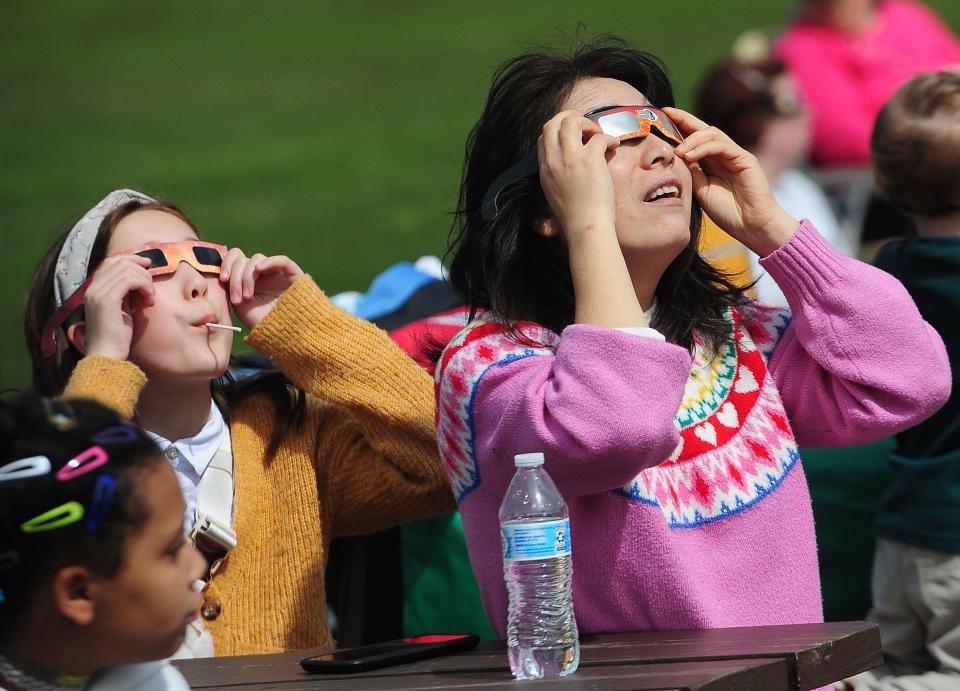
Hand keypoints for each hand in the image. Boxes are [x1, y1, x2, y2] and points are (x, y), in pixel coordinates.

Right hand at [82, 254, 155, 359]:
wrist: (107, 356)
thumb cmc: (118, 336)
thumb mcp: (122, 308)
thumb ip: (126, 292)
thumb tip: (142, 275)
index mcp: (93, 289)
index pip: (111, 261)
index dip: (132, 259)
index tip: (149, 265)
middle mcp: (92, 288)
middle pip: (120, 262)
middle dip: (142, 271)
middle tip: (151, 290)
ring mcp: (97, 293)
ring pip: (127, 269)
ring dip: (146, 281)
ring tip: (150, 298)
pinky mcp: (106, 300)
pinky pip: (130, 280)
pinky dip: (145, 286)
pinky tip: (149, 301)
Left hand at [220, 249, 303, 327]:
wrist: (283, 335)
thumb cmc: (261, 323)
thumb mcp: (240, 305)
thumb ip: (231, 287)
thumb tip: (217, 271)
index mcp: (247, 277)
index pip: (234, 258)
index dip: (226, 264)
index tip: (222, 279)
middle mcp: (261, 272)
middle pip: (242, 259)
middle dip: (236, 278)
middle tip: (236, 298)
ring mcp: (276, 272)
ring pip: (257, 259)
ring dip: (248, 276)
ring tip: (247, 297)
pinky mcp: (292, 275)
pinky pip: (282, 260)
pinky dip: (270, 261)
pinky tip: (259, 269)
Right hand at [538, 110, 620, 239]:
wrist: (585, 228)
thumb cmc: (574, 217)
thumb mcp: (555, 193)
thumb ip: (558, 173)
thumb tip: (573, 160)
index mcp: (545, 169)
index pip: (543, 137)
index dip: (557, 130)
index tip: (572, 134)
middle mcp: (554, 160)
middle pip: (553, 123)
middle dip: (569, 117)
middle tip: (584, 123)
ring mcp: (571, 158)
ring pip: (571, 122)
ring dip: (587, 123)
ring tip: (597, 134)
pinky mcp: (590, 160)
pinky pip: (600, 137)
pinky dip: (609, 138)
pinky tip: (614, 147)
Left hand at [665, 107, 798, 255]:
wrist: (752, 227)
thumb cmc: (728, 212)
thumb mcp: (700, 191)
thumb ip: (691, 173)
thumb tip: (676, 156)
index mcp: (713, 162)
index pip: (695, 139)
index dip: (679, 126)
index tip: (661, 118)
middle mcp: (724, 154)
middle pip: (703, 129)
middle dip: (684, 120)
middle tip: (666, 115)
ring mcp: (735, 155)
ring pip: (712, 133)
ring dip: (692, 139)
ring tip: (678, 151)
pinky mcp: (745, 158)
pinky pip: (722, 145)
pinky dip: (704, 148)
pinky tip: (690, 156)